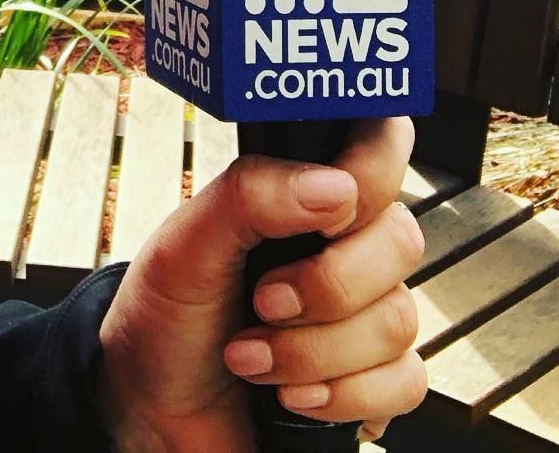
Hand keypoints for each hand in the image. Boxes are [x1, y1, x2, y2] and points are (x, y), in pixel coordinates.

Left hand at [96, 117, 426, 449]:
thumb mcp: (184, 244)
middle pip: (400, 240)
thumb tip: (335, 187)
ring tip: (251, 357)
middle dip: (326, 285)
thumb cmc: (165, 316)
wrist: (151, 412)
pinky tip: (290, 395)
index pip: (379, 146)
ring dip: (314, 350)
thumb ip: (250, 196)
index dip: (371, 171)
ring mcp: (362, 316)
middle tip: (263, 300)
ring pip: (398, 319)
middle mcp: (341, 248)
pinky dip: (342, 395)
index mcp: (300, 196)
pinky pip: (406, 382)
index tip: (327, 213)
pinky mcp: (374, 381)